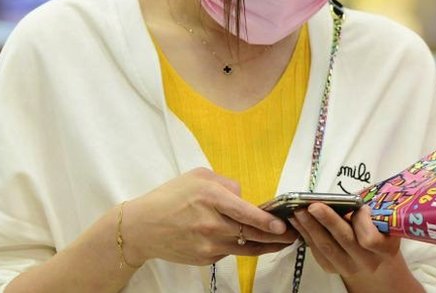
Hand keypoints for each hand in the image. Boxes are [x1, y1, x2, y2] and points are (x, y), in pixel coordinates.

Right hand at [121, 168, 297, 265]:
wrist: (141, 227)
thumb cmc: (170, 197)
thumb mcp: (198, 176)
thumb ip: (226, 184)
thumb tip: (245, 197)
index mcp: (210, 199)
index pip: (244, 213)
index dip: (266, 221)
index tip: (282, 225)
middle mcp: (210, 224)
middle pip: (250, 233)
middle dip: (276, 236)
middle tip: (294, 234)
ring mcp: (207, 245)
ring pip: (245, 247)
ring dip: (267, 246)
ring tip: (283, 242)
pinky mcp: (204, 258)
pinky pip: (229, 251)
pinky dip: (242, 246)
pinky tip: (252, 241)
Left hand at [288, 203, 403, 278]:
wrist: (374, 263)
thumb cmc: (379, 234)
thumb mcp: (383, 224)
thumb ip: (369, 214)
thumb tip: (346, 199)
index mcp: (384, 249)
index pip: (370, 239)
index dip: (363, 222)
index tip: (359, 207)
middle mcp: (366, 262)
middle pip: (344, 240)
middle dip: (327, 220)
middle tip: (312, 205)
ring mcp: (348, 267)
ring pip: (326, 246)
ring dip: (310, 227)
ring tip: (298, 211)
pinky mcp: (331, 269)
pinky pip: (316, 251)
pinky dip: (306, 235)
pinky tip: (297, 222)